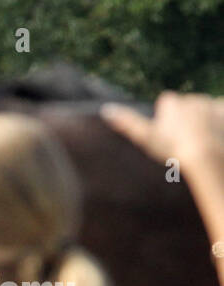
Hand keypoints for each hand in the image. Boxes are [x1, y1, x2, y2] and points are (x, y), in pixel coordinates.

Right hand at [101, 92, 223, 165]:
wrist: (206, 156)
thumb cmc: (173, 149)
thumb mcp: (146, 138)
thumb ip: (127, 123)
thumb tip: (105, 109)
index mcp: (171, 102)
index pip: (167, 103)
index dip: (166, 119)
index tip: (168, 134)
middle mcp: (191, 97)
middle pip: (186, 106)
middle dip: (185, 119)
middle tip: (182, 141)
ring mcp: (210, 103)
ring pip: (204, 109)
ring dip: (202, 120)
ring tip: (200, 140)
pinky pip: (220, 111)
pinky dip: (218, 120)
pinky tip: (215, 134)